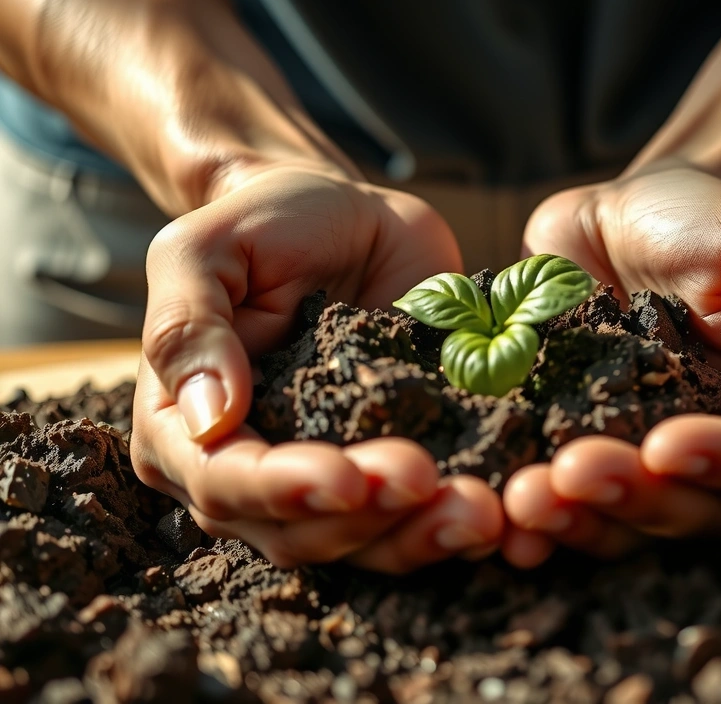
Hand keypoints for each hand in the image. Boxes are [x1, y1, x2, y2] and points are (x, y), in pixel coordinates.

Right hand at [131, 164, 502, 571]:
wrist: (351, 216)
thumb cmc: (268, 223)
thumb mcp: (208, 248)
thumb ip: (188, 325)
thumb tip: (209, 419)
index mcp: (186, 428)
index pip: (225, 483)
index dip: (283, 490)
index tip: (344, 476)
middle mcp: (253, 470)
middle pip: (299, 530)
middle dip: (365, 516)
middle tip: (427, 480)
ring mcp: (327, 472)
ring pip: (363, 540)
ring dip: (418, 534)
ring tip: (478, 510)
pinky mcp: (393, 462)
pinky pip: (417, 516)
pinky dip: (453, 520)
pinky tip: (497, 511)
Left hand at [502, 163, 720, 566]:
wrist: (623, 212)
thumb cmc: (709, 220)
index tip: (663, 448)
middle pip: (697, 508)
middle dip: (636, 500)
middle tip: (572, 474)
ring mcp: (649, 456)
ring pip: (630, 519)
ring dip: (580, 520)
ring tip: (524, 501)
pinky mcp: (586, 448)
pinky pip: (569, 498)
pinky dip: (539, 515)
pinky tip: (502, 515)